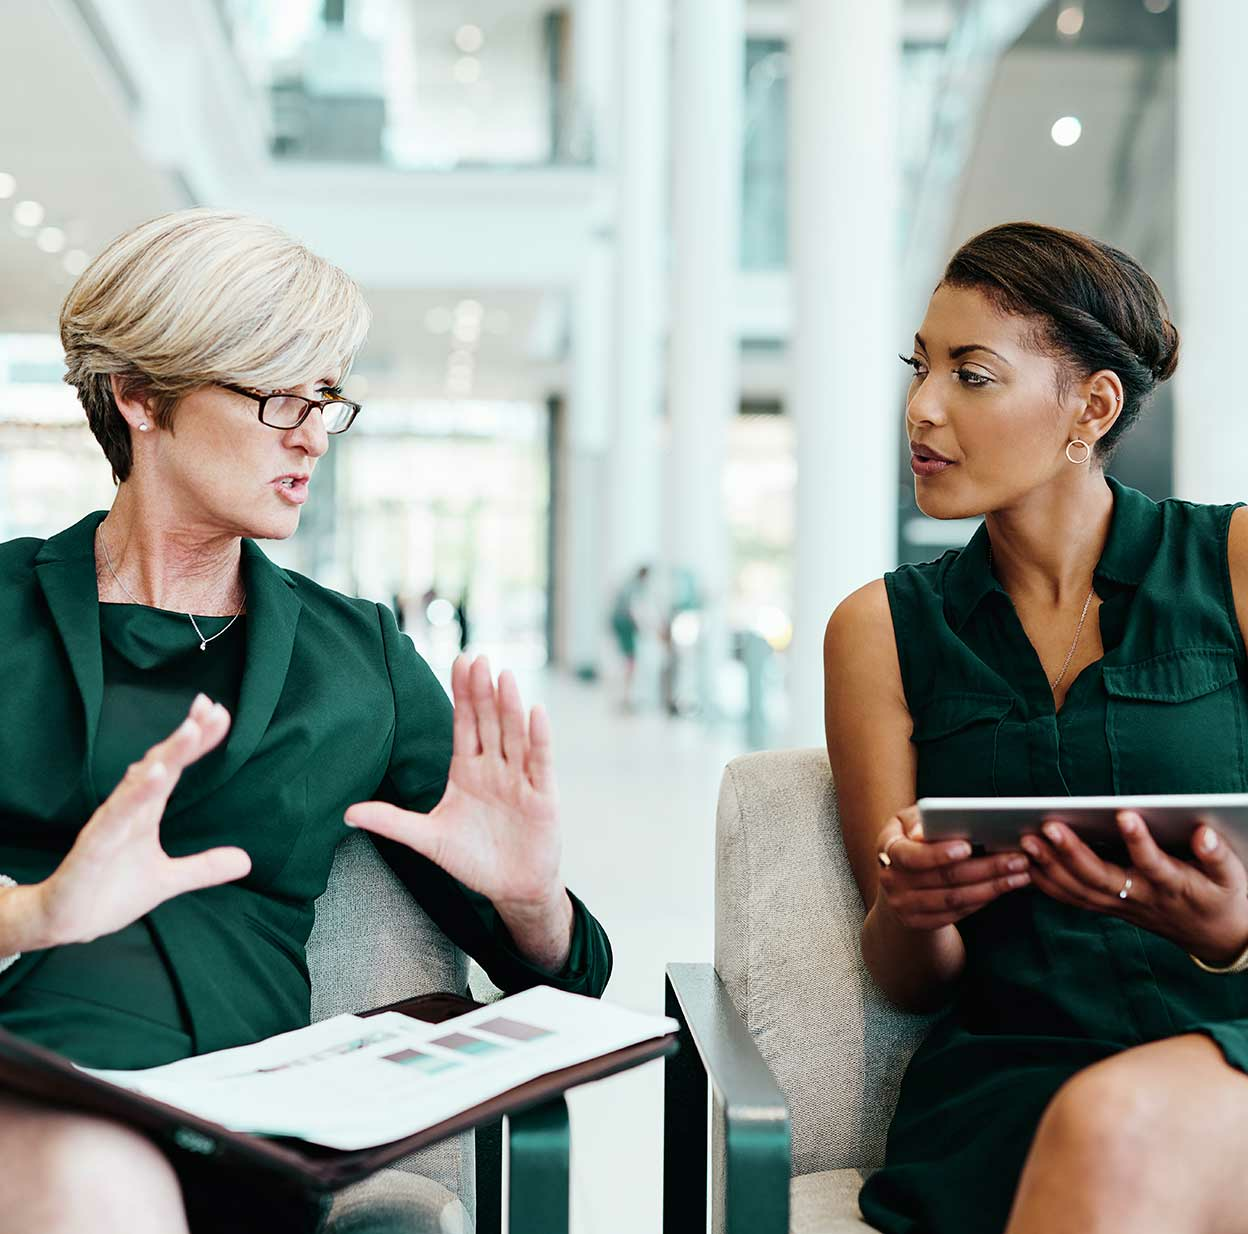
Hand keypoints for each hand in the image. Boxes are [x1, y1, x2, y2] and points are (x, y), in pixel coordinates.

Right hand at [35, 694, 251, 946]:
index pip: (175, 767)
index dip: (197, 741)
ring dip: (166, 756)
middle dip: (185, 736)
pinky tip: (155, 775)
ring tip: (190, 731)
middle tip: (209, 708)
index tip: (220, 714)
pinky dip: (135, 795)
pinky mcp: (92, 847)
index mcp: (146, 811)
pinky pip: (115, 817)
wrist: (64, 923)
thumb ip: (204, 867)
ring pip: (139, 783)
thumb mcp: (167, 880)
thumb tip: (247, 860)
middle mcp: (129, 809)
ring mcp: (110, 825)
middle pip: (160, 763)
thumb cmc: (109, 892)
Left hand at [345, 656, 562, 913]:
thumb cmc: (473, 860)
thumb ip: (392, 821)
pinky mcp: (542, 797)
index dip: (462, 694)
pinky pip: (540, 762)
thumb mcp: (428, 838)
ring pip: (514, 736)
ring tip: (503, 676)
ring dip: (510, 706)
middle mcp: (495, 768)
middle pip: (489, 722)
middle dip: (482, 691)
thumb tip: (347, 813)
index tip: (459, 662)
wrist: (511, 888)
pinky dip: (539, 738)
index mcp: (468, 771)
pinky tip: (536, 712)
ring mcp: (520, 780)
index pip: (464, 724)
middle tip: (476, 658)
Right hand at [875, 805, 1031, 931]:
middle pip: (944, 878)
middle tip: (1017, 858)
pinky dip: (982, 900)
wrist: (895, 881)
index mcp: (888, 850)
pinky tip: (1003, 888)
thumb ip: (919, 821)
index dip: (938, 853)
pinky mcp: (918, 923)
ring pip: (955, 898)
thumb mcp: (907, 822)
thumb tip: (923, 832)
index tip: (968, 846)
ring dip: (992, 887)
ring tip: (1021, 874)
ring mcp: (904, 905)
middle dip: (985, 868)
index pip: (912, 855)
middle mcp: (892, 881)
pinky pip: (957, 913)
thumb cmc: (910, 840)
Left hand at [1021, 812, 1247, 964]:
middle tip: (1049, 826)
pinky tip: (1026, 862)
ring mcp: (1122, 906)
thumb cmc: (1221, 896)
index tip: (1125, 814)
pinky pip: (1073, 899)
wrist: (1215, 937)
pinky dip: (1047, 883)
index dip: (1140, 842)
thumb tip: (1203, 833)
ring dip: (1051, 867)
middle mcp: (1142, 898)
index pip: (1155, 864)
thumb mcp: (1232, 877)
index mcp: (1174, 887)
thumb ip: (1217, 856)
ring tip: (1027, 839)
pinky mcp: (1109, 908)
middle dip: (1073, 853)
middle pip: (1102, 880)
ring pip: (1081, 891)